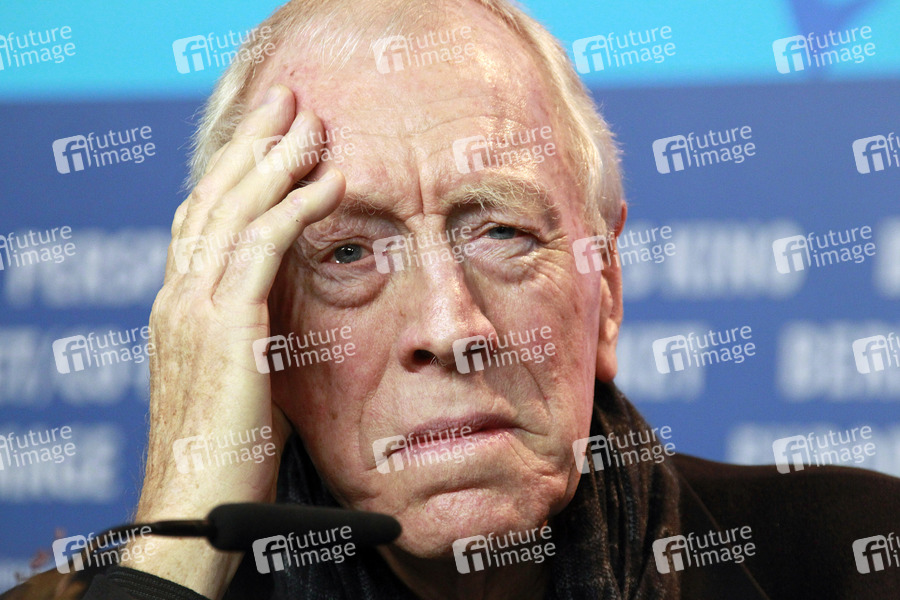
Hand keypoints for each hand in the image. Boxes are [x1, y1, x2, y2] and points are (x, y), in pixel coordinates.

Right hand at [119, 84, 344, 598]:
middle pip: (214, 196)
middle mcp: (178, 297)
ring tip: (311, 120)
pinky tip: (330, 181)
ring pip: (234, 209)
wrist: (193, 507)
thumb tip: (280, 312)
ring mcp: (195, 309)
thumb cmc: (223, 454)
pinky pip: (262, 247)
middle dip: (251, 143)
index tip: (268, 138)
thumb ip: (249, 335)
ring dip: (276, 158)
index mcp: (179, 308)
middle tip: (286, 101)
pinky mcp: (225, 328)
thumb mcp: (235, 380)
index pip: (201, 218)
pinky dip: (296, 207)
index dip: (234, 171)